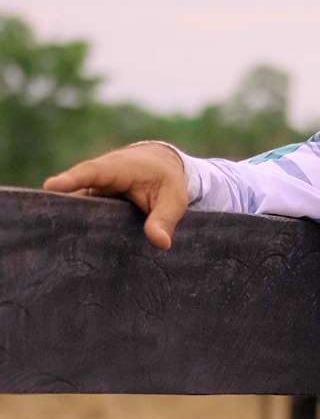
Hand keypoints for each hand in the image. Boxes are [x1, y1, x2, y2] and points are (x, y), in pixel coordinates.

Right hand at [42, 143, 189, 249]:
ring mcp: (92, 192)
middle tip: (47, 228)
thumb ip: (165, 219)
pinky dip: (77, 229)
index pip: (92, 172)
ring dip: (67, 223)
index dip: (72, 180)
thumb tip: (161, 243)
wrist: (162, 166)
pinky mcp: (93, 204)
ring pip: (76, 207)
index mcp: (117, 168)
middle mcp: (98, 179)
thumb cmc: (167, 180)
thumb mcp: (173, 199)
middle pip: (74, 193)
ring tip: (55, 246)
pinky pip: (82, 216)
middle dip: (60, 208)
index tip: (51, 187)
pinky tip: (71, 252)